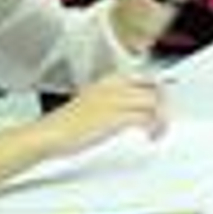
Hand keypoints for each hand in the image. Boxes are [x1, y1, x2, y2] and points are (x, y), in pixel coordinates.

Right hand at [46, 74, 166, 153]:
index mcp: (107, 80)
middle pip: (153, 87)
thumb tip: (131, 110)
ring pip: (153, 102)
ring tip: (157, 132)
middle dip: (163, 104)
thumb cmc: (65, 125)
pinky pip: (146, 118)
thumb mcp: (91, 104)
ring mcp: (115, 100)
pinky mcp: (115, 118)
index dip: (158, 89)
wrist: (48, 135)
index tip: (164, 103)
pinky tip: (150, 137)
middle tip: (163, 120)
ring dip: (161, 119)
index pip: (144, 77)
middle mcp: (114, 86)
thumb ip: (111, 102)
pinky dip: (154, 128)